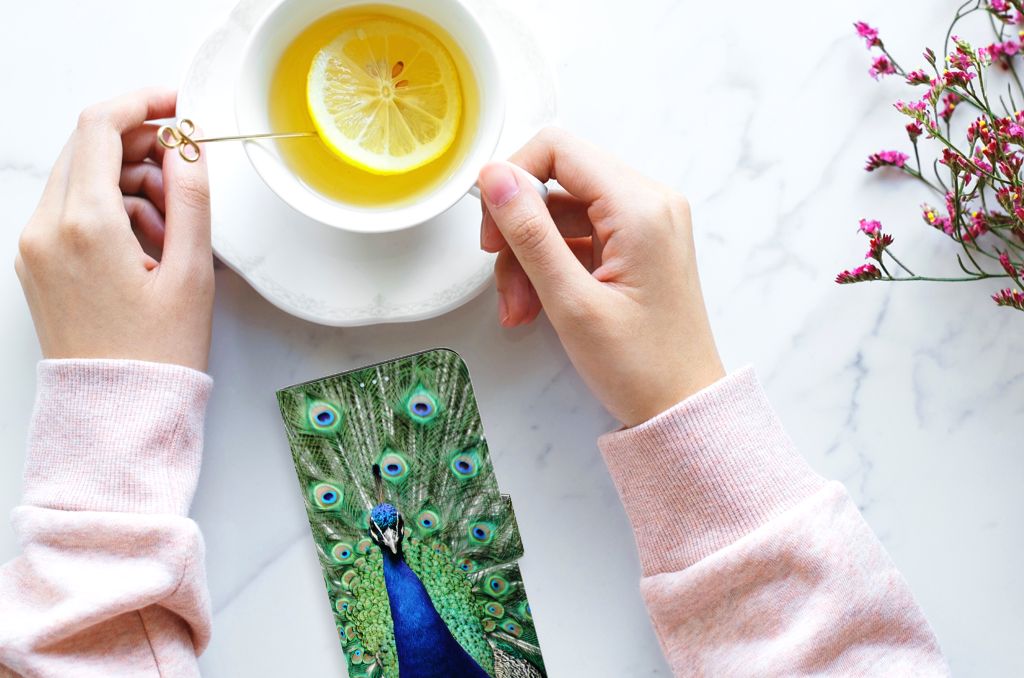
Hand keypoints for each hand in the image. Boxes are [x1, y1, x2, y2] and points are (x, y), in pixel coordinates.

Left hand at [15, 88, 213, 371]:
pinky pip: (72, 210)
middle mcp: (47, 228)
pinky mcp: (37, 263)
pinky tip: (148, 245)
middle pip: (88, 148)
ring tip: (173, 228)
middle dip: (141, 147)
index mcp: (85, 225)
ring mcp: (35, 246)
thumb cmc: (157, 353)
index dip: (143, 103)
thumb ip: (192, 198)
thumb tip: (188, 147)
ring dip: (129, 182)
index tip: (177, 105)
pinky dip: (111, 210)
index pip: (101, 127)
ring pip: (81, 178)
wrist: (117, 412)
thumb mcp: (191, 273)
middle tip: (185, 174)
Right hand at [478, 128, 723, 426]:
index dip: (512, 179)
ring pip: (561, 214)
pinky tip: (537, 307)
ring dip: (529, 258)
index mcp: (640, 207)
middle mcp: (649, 203)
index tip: (492, 228)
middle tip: (503, 280)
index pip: (558, 149)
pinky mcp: (637, 246)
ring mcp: (645, 224)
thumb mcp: (571, 301)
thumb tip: (494, 177)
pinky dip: (550, 267)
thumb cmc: (640, 366)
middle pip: (557, 182)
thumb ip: (529, 233)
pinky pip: (578, 237)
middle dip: (519, 231)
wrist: (683, 408)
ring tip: (520, 310)